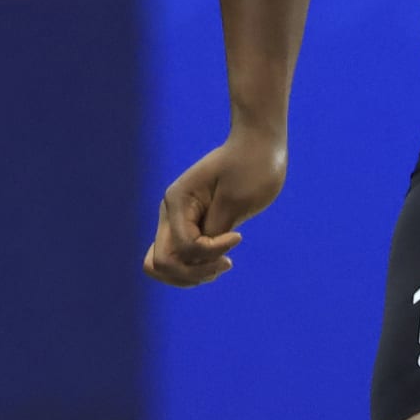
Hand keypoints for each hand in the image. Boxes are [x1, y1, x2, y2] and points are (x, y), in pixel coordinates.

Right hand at [143, 126, 286, 286]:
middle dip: (192, 273)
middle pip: (161, 263)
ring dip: (193, 274)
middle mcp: (171, 212)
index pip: (183, 248)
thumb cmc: (252, 166)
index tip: (238, 236)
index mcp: (177, 201)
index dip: (210, 253)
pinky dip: (198, 267)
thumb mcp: (236, 200)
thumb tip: (197, 257)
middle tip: (226, 263)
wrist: (258, 145)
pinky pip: (182, 258)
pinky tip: (222, 260)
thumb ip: (215, 229)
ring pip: (167, 265)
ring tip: (224, 264)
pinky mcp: (192, 225)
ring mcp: (178, 220)